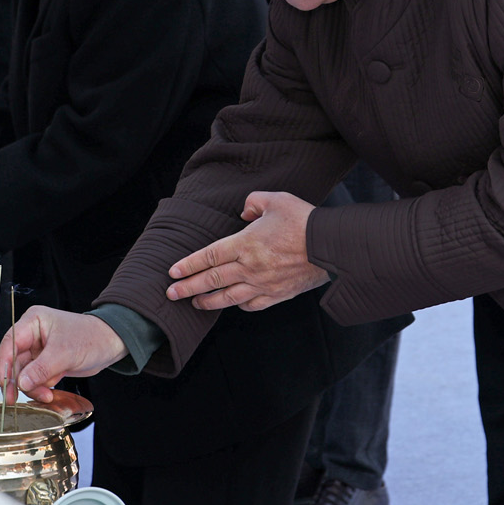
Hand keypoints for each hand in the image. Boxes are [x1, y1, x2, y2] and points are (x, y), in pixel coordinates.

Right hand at [0, 306, 127, 402]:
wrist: (110, 344)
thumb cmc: (91, 337)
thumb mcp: (65, 353)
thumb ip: (41, 369)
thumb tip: (21, 383)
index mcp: (33, 322)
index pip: (10, 343)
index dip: (4, 364)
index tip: (4, 383)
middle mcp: (32, 335)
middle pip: (14, 361)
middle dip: (18, 381)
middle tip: (15, 399)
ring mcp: (38, 350)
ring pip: (24, 373)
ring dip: (32, 387)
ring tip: (45, 395)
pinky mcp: (45, 363)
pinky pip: (35, 378)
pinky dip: (39, 388)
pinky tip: (48, 393)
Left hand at [165, 190, 329, 310]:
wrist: (332, 246)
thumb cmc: (303, 220)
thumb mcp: (275, 199)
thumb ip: (252, 203)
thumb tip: (243, 214)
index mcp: (245, 243)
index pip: (209, 256)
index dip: (188, 265)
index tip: (172, 273)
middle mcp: (250, 267)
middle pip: (212, 280)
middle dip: (188, 288)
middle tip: (171, 294)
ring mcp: (263, 284)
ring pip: (228, 297)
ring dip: (208, 301)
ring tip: (194, 303)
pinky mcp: (278, 295)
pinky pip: (252, 304)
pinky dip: (239, 304)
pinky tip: (232, 303)